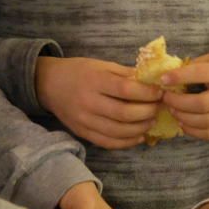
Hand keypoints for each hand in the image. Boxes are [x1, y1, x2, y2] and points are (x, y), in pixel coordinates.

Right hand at [36, 56, 161, 148]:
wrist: (49, 84)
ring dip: (140, 129)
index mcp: (95, 81)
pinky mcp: (82, 133)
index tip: (159, 93)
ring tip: (151, 122)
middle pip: (124, 113)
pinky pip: (108, 143)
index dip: (147, 94)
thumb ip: (126, 74)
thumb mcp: (102, 66)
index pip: (126, 90)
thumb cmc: (80, 72)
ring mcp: (84, 120)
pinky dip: (126, 142)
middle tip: (158, 108)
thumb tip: (153, 82)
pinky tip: (138, 136)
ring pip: (118, 131)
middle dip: (147, 112)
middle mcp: (88, 102)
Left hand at [160, 51, 208, 140]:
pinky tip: (182, 122)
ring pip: (205, 122)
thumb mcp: (208, 59)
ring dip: (184, 118)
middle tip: (166, 99)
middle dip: (179, 103)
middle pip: (202, 104)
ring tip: (173, 111)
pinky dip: (192, 131)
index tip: (163, 79)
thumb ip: (190, 68)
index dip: (180, 77)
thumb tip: (166, 79)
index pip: (200, 74)